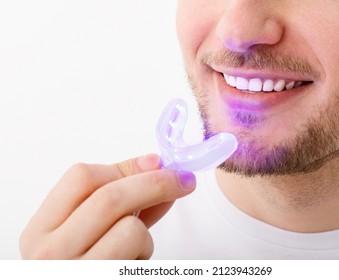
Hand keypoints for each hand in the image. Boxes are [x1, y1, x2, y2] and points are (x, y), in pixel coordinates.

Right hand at [19, 154, 195, 258]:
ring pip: (130, 229)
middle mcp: (51, 251)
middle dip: (155, 183)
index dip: (125, 167)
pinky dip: (145, 254)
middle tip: (182, 181)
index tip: (155, 164)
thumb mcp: (86, 232)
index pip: (81, 178)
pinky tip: (132, 262)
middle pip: (110, 197)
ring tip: (135, 246)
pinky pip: (140, 256)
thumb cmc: (80, 266)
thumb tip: (155, 169)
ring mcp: (77, 272)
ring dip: (145, 232)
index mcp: (41, 228)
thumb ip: (119, 201)